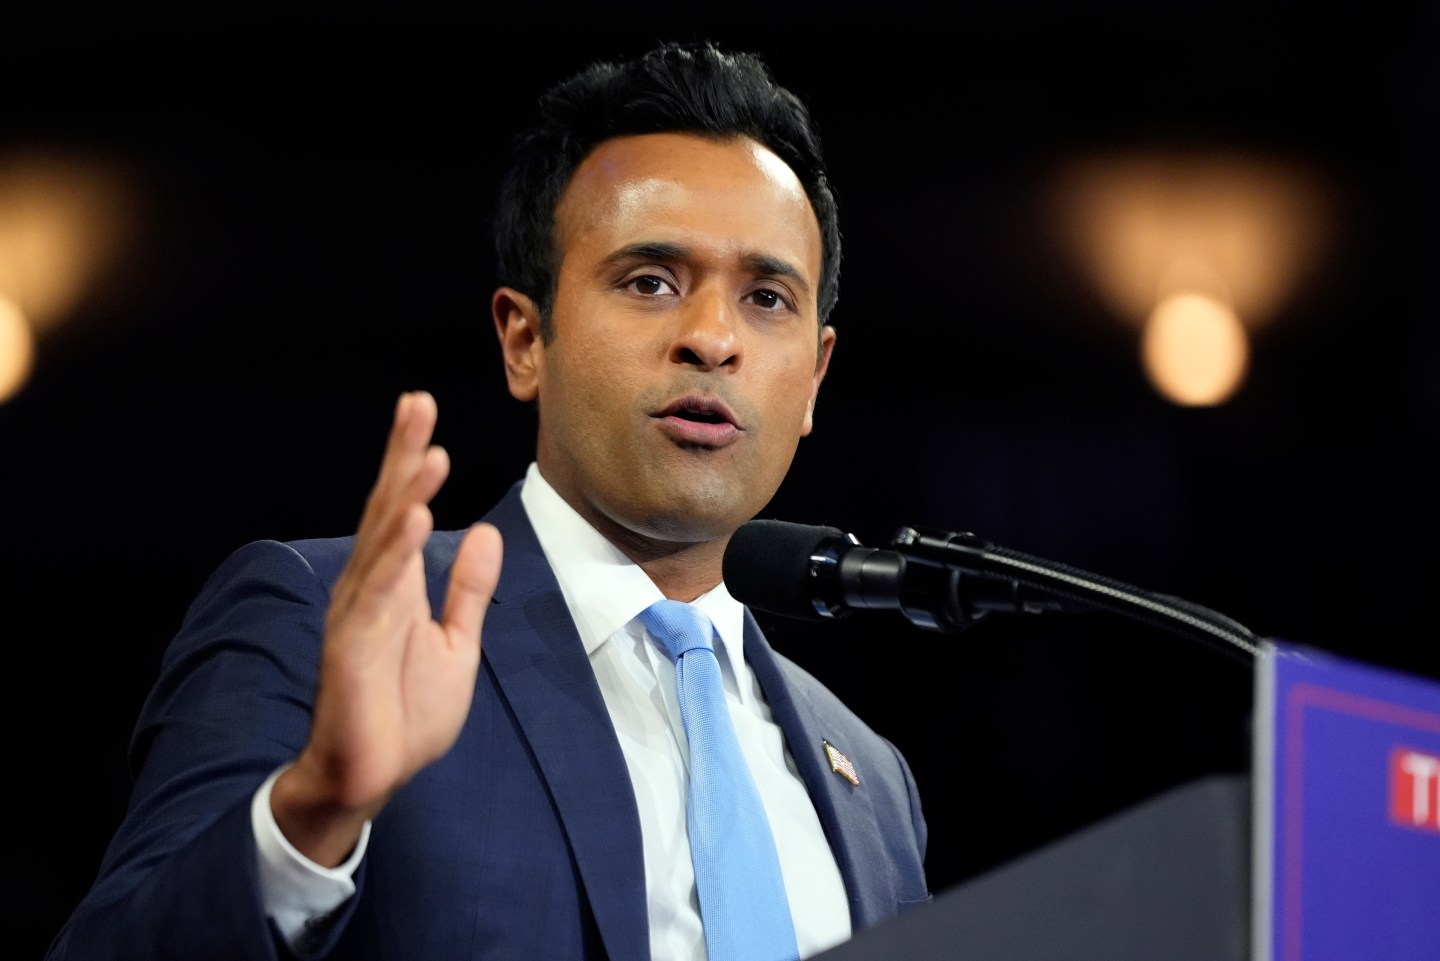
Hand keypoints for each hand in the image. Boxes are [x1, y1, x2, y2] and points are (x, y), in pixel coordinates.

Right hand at [272, 391, 501, 865]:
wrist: (369, 778)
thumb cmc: (405, 714)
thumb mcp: (454, 644)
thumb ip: (465, 590)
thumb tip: (485, 532)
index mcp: (396, 585)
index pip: (404, 510)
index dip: (413, 461)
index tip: (423, 412)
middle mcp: (372, 589)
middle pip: (387, 509)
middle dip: (403, 456)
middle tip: (417, 403)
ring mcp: (359, 614)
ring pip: (382, 542)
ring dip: (405, 495)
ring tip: (429, 452)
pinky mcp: (353, 646)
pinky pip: (378, 591)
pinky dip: (395, 552)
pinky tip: (412, 516)